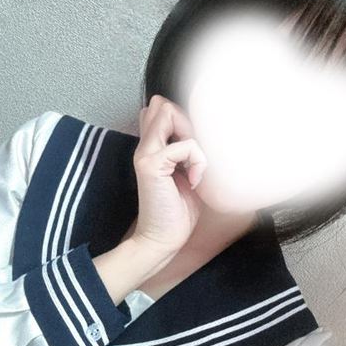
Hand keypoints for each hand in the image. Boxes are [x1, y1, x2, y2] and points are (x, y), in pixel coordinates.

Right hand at [130, 94, 207, 255]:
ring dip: (194, 141)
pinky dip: (197, 161)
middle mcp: (145, 145)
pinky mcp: (151, 164)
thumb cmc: (177, 211)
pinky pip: (185, 145)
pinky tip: (193, 180)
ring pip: (171, 115)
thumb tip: (200, 134)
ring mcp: (145, 153)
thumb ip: (186, 152)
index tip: (195, 151)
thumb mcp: (187, 173)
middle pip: (168, 106)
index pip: (163, 109)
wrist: (163, 238)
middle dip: (192, 127)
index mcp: (151, 146)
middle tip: (196, 159)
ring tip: (194, 168)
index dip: (185, 121)